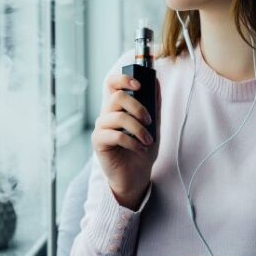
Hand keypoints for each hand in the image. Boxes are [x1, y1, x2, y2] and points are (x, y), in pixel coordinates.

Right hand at [91, 74, 162, 208]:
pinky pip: (115, 135)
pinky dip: (132, 142)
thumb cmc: (142, 150)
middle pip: (117, 97)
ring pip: (118, 116)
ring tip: (148, 141)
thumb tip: (157, 83)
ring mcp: (101, 127)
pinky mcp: (99, 142)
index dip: (123, 79)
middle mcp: (107, 114)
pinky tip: (140, 149)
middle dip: (138, 108)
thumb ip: (154, 106)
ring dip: (138, 129)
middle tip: (150, 122)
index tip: (139, 85)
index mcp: (118, 107)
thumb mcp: (153, 126)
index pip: (112, 83)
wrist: (137, 176)